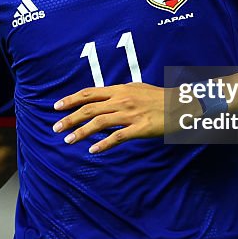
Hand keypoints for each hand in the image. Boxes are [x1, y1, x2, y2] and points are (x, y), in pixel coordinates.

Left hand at [52, 83, 169, 153]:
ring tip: (68, 140)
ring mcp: (130, 114)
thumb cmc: (159, 97)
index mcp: (119, 90)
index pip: (89, 93)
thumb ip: (119, 93)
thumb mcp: (137, 88)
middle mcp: (122, 100)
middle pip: (89, 109)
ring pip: (99, 122)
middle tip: (55, 127)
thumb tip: (103, 97)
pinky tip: (93, 150)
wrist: (182, 104)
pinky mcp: (140, 128)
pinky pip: (118, 137)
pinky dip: (104, 144)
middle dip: (69, 118)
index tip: (56, 107)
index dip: (71, 100)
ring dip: (81, 132)